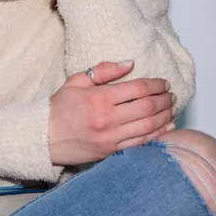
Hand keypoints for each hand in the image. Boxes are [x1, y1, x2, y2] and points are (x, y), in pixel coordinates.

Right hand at [48, 60, 176, 166]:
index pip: (138, 89)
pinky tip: (167, 126)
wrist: (43, 137)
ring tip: (172, 108)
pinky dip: (158, 134)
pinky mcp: (112, 151)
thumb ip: (104, 71)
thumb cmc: (60, 107)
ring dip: (165, 116)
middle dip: (165, 99)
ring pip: (149, 126)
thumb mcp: (77, 81)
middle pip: (148, 107)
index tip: (164, 83)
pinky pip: (142, 142)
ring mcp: (111, 137)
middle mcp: (108, 118)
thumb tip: (129, 64)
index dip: (156, 85)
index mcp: (100, 98)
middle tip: (171, 95)